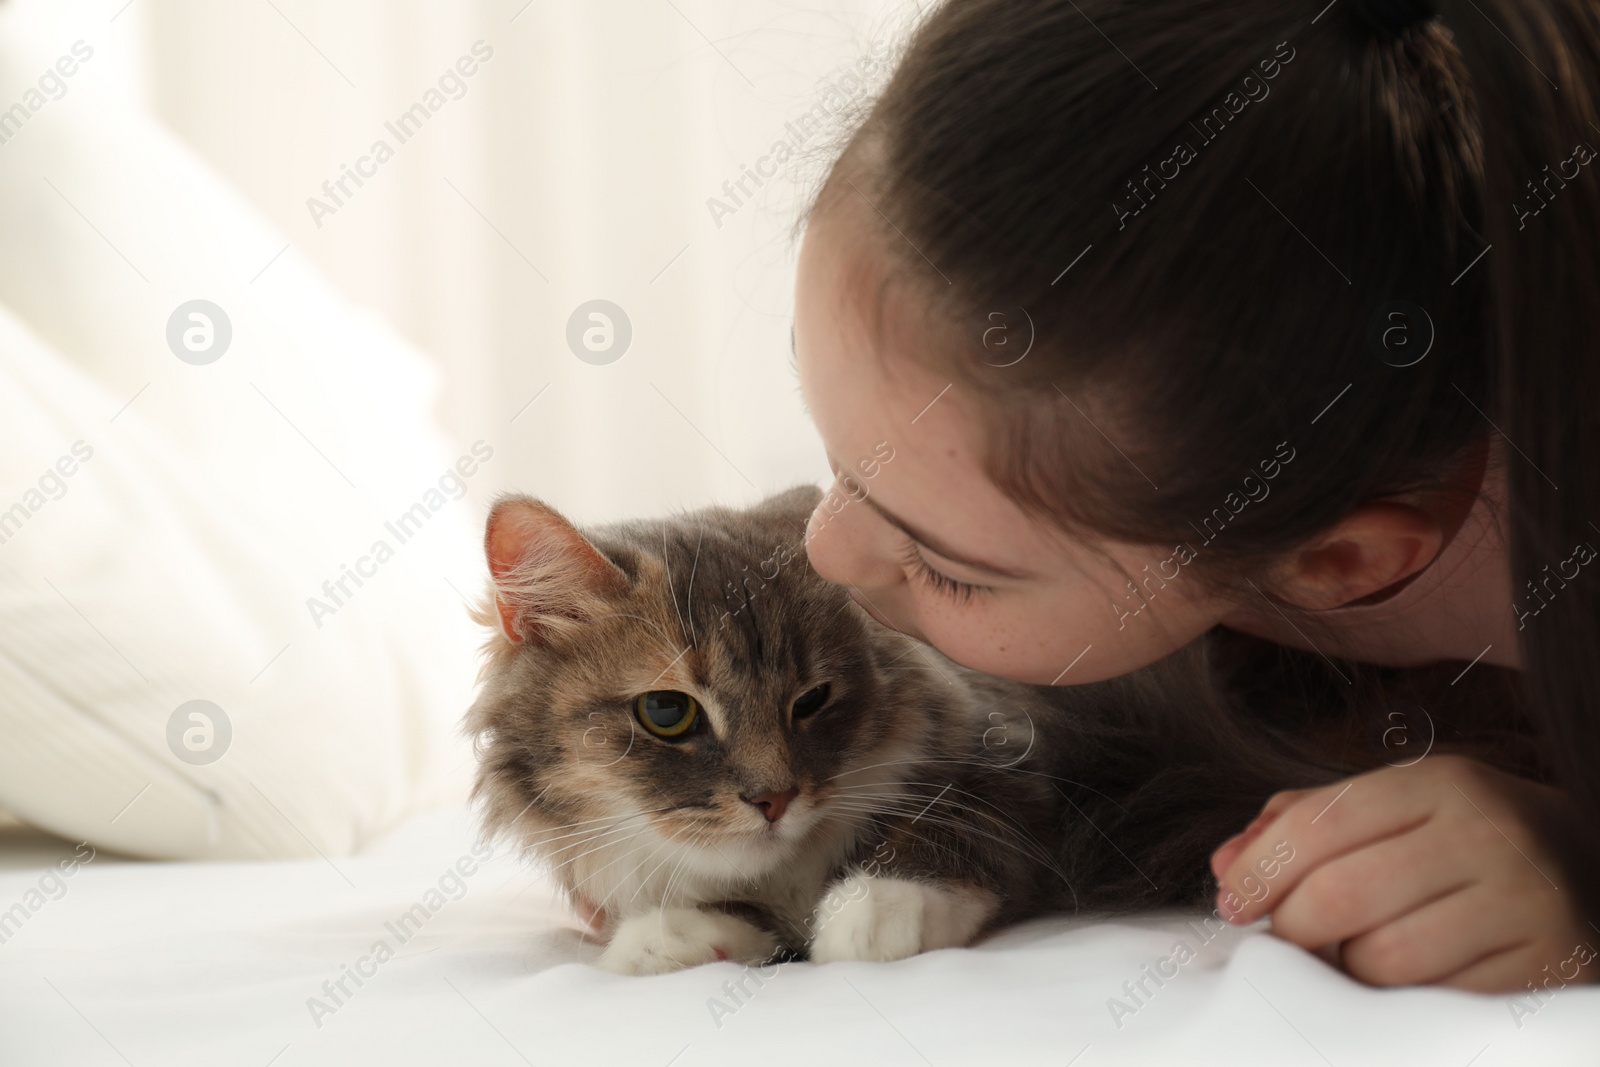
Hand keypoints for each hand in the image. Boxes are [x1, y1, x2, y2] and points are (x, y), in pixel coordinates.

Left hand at [1210, 754, 1594, 991]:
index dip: (1258, 871)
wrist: (1590, 869)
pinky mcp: (1545, 968)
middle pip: (1340, 896)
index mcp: (1440, 784)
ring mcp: (1524, 903)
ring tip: (1354, 954)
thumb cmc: (1463, 841)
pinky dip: (1399, 999)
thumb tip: (1224, 865)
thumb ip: (1302, 825)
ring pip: (1383, 958)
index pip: (1317, 826)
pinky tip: (1404, 979)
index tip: (1233, 901)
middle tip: (1286, 937)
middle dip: (1292, 927)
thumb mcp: (1392, 810)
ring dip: (1347, 969)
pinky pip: (1433, 1000)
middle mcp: (1487, 835)